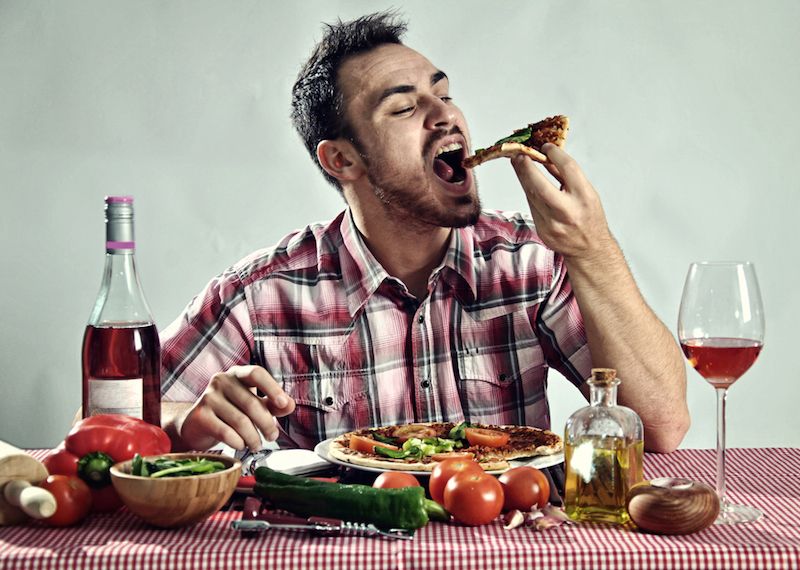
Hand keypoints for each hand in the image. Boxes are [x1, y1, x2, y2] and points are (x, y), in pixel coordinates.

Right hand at [176, 365, 294, 450]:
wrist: (196, 425)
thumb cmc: (229, 411)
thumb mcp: (253, 404)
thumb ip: (272, 404)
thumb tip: (290, 405)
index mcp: (237, 374)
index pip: (256, 373)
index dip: (272, 388)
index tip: (284, 404)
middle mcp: (221, 380)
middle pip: (251, 402)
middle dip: (266, 424)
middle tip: (272, 437)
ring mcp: (208, 397)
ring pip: (240, 420)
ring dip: (253, 437)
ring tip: (257, 445)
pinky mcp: (200, 415)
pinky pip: (225, 432)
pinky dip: (238, 442)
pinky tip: (241, 445)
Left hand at [511, 143, 612, 260]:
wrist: (590, 248)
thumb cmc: (590, 218)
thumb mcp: (587, 192)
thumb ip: (567, 175)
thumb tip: (548, 156)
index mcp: (585, 198)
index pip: (568, 169)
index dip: (554, 154)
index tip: (545, 147)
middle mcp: (568, 212)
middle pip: (540, 186)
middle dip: (526, 168)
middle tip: (519, 155)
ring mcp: (553, 224)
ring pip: (532, 196)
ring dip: (524, 178)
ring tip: (519, 164)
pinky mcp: (543, 231)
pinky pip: (532, 207)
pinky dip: (530, 194)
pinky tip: (529, 185)